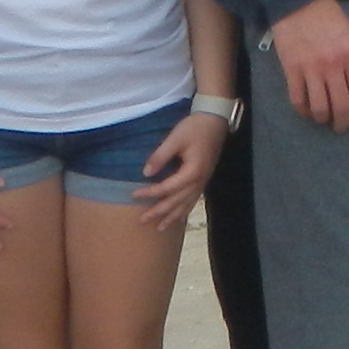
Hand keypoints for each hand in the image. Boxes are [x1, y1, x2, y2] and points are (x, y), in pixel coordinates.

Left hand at [134, 112, 230, 230]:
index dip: (150, 192)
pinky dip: (184, 210)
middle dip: (159, 212)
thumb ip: (160, 156)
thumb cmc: (195, 127)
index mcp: (192, 172)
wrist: (215, 121)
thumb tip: (146, 173)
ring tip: (160, 227)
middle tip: (142, 220)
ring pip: (186, 205)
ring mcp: (203, 182)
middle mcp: (199, 181)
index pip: (167, 188)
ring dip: (172, 216)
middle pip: (176, 202)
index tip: (133, 194)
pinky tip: (179, 217)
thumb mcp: (175, 138)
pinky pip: (193, 200)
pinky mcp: (204, 179)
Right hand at [267, 0, 348, 130]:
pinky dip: (304, 110)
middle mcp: (334, 65)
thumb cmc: (329, 17)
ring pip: (319, 107)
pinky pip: (298, 99)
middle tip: (341, 127)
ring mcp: (311, 69)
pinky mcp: (292, 70)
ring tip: (324, 120)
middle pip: (341, 105)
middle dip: (343, 122)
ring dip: (323, 119)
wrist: (298, 2)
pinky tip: (307, 111)